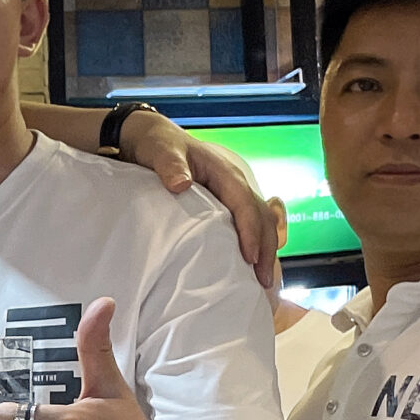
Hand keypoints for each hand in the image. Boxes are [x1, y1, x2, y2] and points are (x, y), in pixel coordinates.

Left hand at [115, 114, 280, 288]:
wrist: (152, 138)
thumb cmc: (158, 144)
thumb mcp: (161, 152)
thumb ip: (170, 166)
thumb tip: (181, 184)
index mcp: (224, 171)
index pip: (245, 202)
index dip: (250, 230)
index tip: (250, 257)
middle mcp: (235, 183)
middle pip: (261, 216)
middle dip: (266, 248)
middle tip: (263, 281)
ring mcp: (233, 194)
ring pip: (260, 222)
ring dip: (265, 250)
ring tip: (263, 282)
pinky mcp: (226, 204)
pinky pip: (247, 224)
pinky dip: (254, 245)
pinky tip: (250, 267)